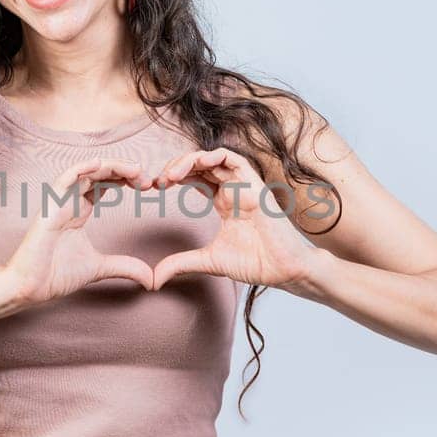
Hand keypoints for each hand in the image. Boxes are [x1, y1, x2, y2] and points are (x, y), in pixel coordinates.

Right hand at [2, 157, 155, 305]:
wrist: (29, 288)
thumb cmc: (55, 275)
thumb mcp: (100, 268)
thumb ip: (125, 267)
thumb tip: (151, 278)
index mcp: (79, 211)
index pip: (104, 185)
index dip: (126, 180)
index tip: (147, 185)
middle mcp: (69, 202)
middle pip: (98, 174)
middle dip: (124, 171)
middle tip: (146, 178)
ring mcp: (58, 203)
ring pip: (85, 172)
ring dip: (111, 167)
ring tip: (134, 170)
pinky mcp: (49, 209)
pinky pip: (63, 181)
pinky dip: (79, 169)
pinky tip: (99, 164)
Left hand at [147, 147, 320, 292]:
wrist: (283, 269)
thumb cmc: (255, 263)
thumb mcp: (207, 261)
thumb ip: (180, 264)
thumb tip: (153, 279)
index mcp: (224, 202)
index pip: (196, 177)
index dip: (174, 177)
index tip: (155, 187)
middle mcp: (233, 189)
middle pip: (201, 164)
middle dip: (177, 166)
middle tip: (159, 181)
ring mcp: (244, 185)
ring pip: (214, 157)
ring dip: (190, 160)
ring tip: (172, 175)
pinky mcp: (254, 184)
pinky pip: (233, 158)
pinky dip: (213, 156)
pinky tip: (195, 165)